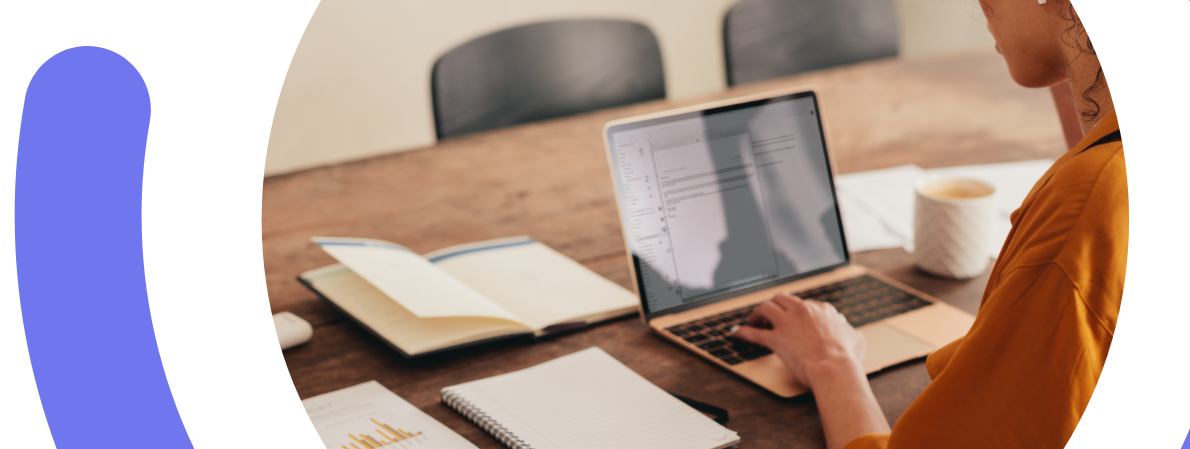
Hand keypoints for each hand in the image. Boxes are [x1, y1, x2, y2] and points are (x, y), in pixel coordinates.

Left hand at [733, 293, 865, 390]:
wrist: (835, 369)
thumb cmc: (846, 358)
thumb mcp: (856, 339)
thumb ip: (850, 332)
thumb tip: (852, 334)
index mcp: (821, 310)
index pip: (805, 304)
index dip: (798, 312)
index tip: (794, 319)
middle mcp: (803, 311)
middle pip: (782, 298)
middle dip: (775, 305)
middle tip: (771, 316)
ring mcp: (787, 323)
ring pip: (766, 307)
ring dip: (758, 313)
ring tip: (755, 321)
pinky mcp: (776, 338)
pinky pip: (754, 333)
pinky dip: (743, 332)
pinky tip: (737, 333)